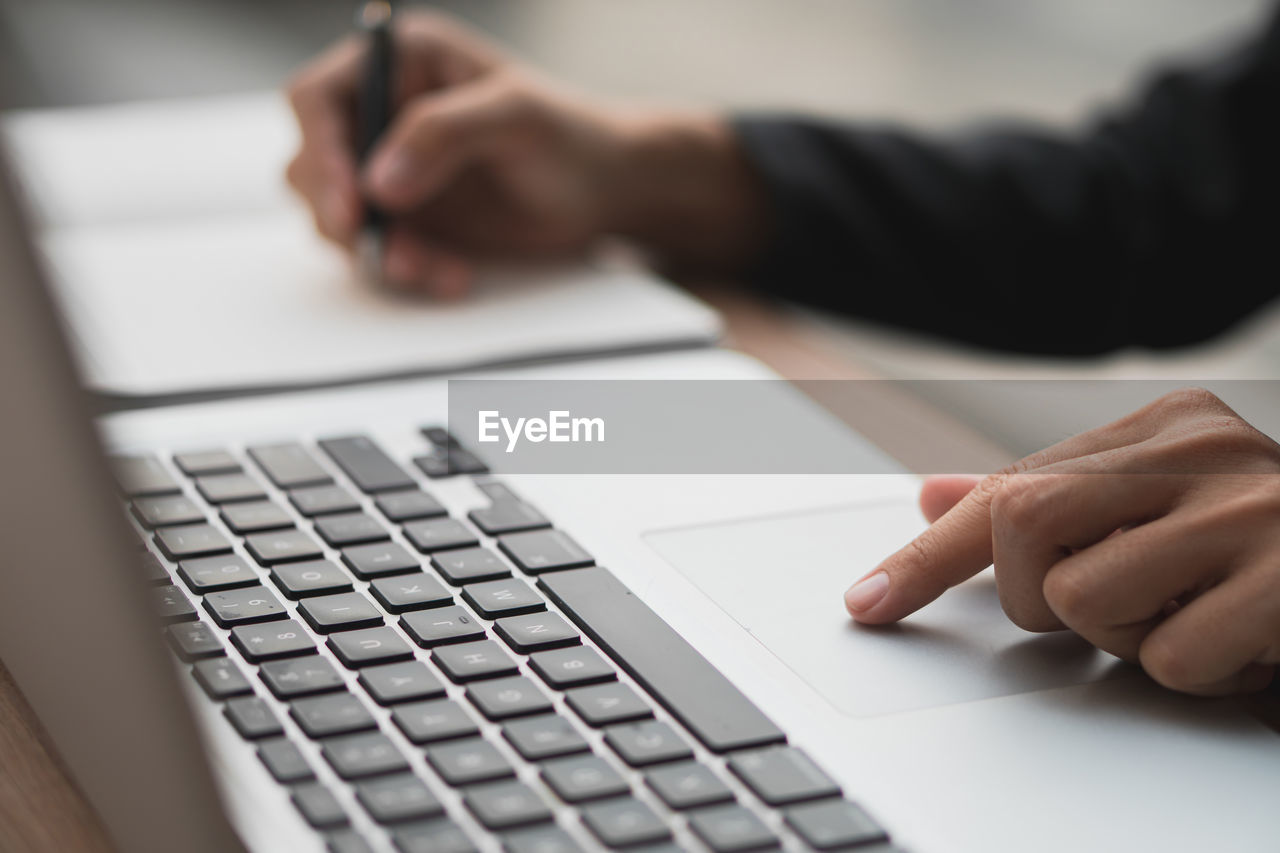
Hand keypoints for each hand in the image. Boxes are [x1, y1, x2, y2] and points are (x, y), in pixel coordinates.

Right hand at [285, 12, 762, 294]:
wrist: (608, 192)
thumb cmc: (574, 137)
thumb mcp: (516, 118)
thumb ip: (444, 133)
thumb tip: (378, 180)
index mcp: (403, 62)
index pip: (320, 97)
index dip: (321, 150)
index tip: (350, 202)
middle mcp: (385, 111)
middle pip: (313, 161)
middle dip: (341, 212)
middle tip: (382, 247)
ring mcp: (392, 167)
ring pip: (338, 214)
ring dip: (376, 249)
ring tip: (432, 268)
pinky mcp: (409, 216)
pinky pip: (378, 248)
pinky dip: (405, 268)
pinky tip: (450, 275)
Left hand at [845, 388, 1279, 695]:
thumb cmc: (1268, 548)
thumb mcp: (1158, 510)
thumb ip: (1050, 499)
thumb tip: (931, 495)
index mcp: (1160, 428)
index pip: (1005, 488)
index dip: (925, 556)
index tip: (865, 605)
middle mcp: (1202, 449)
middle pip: (1021, 527)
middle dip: (1036, 598)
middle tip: (1104, 610)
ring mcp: (1251, 509)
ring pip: (1084, 601)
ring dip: (1126, 639)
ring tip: (1196, 618)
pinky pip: (1170, 659)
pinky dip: (1196, 674)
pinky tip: (1248, 647)